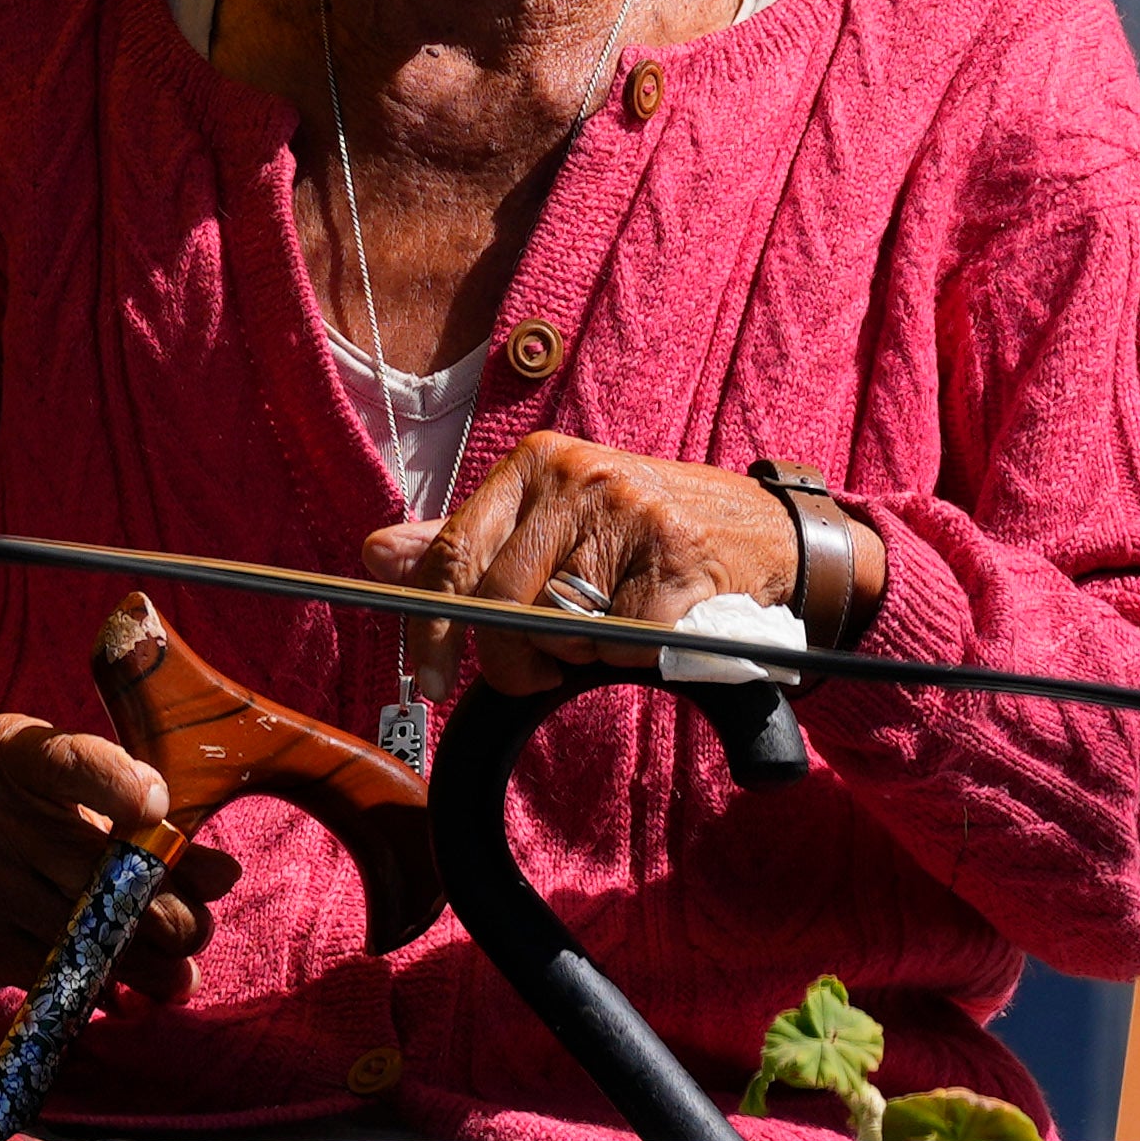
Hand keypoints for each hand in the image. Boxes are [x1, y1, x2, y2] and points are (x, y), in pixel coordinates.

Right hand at [0, 711, 195, 1001]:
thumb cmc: (13, 823)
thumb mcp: (60, 799)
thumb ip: (137, 826)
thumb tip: (223, 875)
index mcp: (11, 754)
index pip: (69, 761)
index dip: (118, 784)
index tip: (159, 806)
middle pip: (97, 866)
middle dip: (164, 907)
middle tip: (198, 928)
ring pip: (83, 928)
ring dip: (146, 959)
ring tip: (179, 970)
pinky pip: (52, 966)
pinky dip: (100, 982)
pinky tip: (130, 989)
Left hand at [363, 436, 804, 695]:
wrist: (762, 532)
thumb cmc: (639, 532)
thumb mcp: (550, 518)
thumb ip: (466, 540)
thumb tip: (377, 553)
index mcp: (535, 463)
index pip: (453, 552)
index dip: (430, 626)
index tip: (426, 677)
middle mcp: (578, 476)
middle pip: (501, 604)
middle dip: (512, 659)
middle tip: (538, 671)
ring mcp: (630, 513)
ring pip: (560, 628)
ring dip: (578, 654)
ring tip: (607, 627)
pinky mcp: (677, 557)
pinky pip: (620, 643)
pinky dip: (627, 655)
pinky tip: (649, 626)